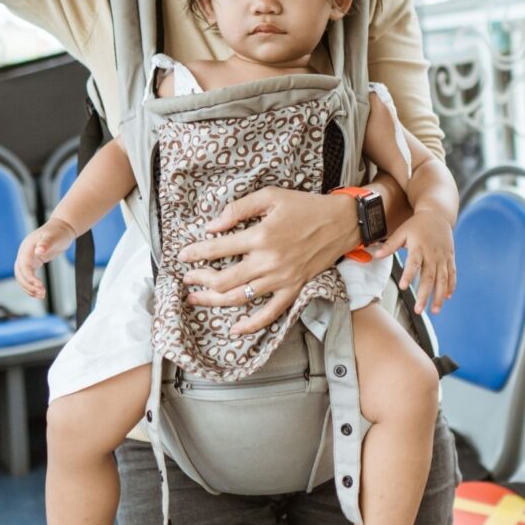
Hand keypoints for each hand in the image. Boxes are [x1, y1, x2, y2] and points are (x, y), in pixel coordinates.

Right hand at [14, 217, 75, 298]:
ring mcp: (27, 258)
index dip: (30, 277)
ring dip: (29, 288)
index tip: (40, 285)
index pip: (24, 266)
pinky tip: (39, 292)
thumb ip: (46, 244)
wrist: (62, 228)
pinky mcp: (33, 262)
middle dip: (29, 285)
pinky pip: (28, 276)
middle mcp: (24, 253)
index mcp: (27, 247)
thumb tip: (39, 251)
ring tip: (41, 295)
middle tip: (42, 293)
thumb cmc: (59, 232)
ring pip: (22, 277)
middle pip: (20, 274)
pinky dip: (32, 285)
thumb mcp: (54, 237)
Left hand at [181, 186, 360, 333]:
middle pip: (223, 279)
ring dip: (214, 300)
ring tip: (197, 299)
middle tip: (187, 279)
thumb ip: (239, 209)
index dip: (196, 253)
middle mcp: (268, 261)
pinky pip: (270, 313)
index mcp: (260, 236)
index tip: (183, 255)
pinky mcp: (294, 289)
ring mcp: (281, 279)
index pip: (218, 248)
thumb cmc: (305, 206)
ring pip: (240, 297)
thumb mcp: (270, 196)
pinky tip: (235, 328)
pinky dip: (251, 324)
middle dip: (199, 280)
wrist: (340, 222)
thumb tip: (212, 226)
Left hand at [373, 210, 455, 314]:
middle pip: (429, 277)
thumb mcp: (402, 232)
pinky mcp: (450, 258)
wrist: (438, 215)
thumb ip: (390, 245)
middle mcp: (432, 254)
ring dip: (439, 296)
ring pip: (442, 279)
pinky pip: (452, 274)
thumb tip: (376, 255)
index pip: (413, 263)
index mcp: (419, 247)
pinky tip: (447, 297)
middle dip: (424, 295)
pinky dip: (450, 286)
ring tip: (434, 310)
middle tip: (418, 310)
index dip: (408, 275)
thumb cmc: (417, 225)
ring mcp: (443, 257)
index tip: (403, 287)